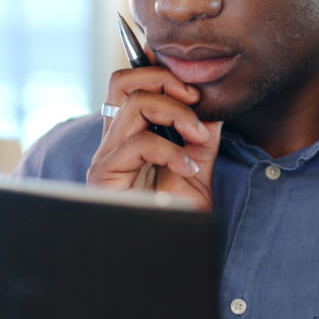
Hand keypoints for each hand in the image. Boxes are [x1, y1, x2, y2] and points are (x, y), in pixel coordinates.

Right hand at [87, 64, 222, 209]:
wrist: (165, 252)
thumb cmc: (174, 214)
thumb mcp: (196, 167)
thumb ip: (201, 136)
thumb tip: (214, 105)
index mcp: (132, 132)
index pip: (132, 82)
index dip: (156, 66)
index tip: (192, 77)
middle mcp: (114, 138)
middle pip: (123, 80)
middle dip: (164, 78)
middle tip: (195, 98)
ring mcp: (106, 155)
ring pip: (133, 104)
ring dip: (175, 113)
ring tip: (197, 137)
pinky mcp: (105, 174)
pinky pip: (139, 143)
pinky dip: (171, 151)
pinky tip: (187, 169)